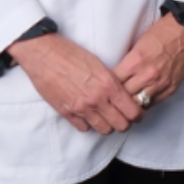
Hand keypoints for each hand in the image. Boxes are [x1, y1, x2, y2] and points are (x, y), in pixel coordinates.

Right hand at [7, 33, 143, 134]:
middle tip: (124, 117)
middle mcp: (97, 100)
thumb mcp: (101, 65)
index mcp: (109, 85)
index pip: (133, 111)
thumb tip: (124, 97)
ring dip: (108, 125)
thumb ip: (113, 83)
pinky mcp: (66, 112)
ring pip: (104, 130)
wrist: (44, 54)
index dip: (138, 114)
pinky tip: (89, 116)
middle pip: (121, 125)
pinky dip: (89, 124)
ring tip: (107, 117)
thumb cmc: (73, 54)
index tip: (138, 112)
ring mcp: (81, 108)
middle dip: (125, 122)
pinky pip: (84, 128)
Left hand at [112, 14, 183, 107]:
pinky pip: (153, 103)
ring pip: (137, 104)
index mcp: (136, 61)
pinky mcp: (171, 88)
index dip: (107, 85)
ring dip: (131, 102)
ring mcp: (161, 83)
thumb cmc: (165, 31)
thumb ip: (129, 61)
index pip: (113, 82)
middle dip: (117, 96)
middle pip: (123, 96)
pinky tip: (141, 99)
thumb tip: (118, 75)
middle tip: (112, 97)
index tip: (104, 87)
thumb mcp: (139, 43)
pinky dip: (145, 103)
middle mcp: (147, 74)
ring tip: (125, 102)